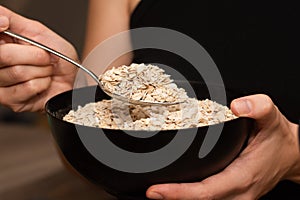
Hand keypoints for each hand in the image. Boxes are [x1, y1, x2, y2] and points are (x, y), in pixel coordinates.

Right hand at [0, 6, 77, 111]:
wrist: (75, 82)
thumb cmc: (61, 60)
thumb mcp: (41, 33)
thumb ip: (15, 22)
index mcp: (2, 45)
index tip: (6, 25)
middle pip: (3, 55)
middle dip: (34, 55)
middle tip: (44, 58)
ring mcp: (1, 84)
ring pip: (17, 72)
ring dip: (41, 71)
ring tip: (46, 71)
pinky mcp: (10, 100)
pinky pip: (26, 88)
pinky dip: (43, 84)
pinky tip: (44, 84)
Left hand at [146, 94, 299, 199]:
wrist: (292, 155)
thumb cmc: (279, 140)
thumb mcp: (273, 119)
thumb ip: (259, 107)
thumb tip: (237, 105)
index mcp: (243, 177)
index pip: (206, 192)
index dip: (179, 193)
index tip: (156, 190)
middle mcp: (238, 193)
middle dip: (171, 199)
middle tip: (148, 190)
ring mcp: (235, 198)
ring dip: (177, 199)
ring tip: (155, 191)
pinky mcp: (231, 195)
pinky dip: (188, 196)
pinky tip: (174, 189)